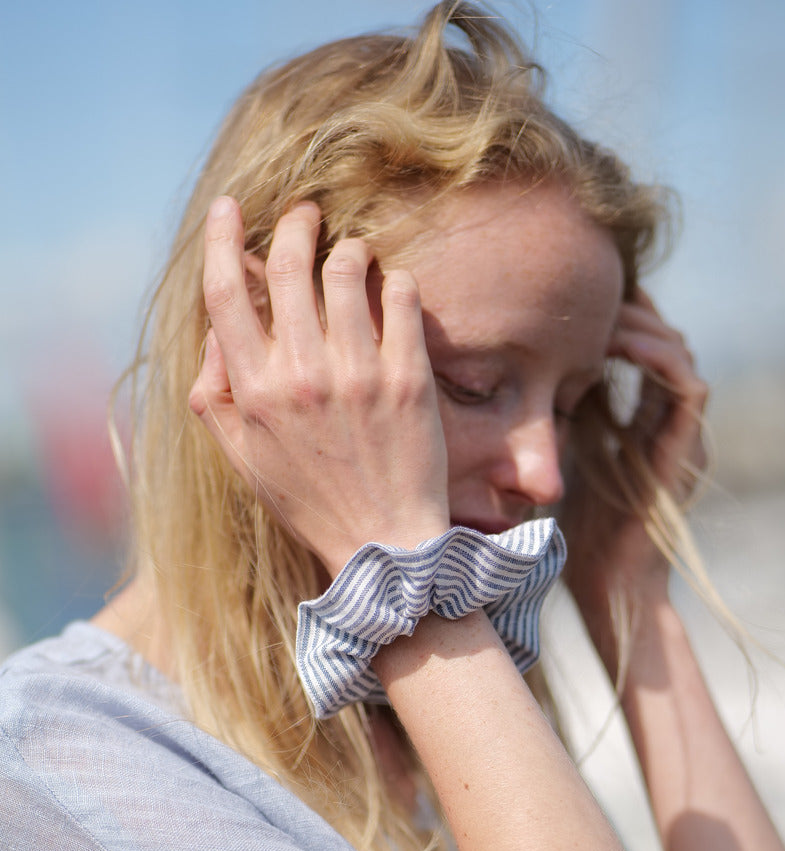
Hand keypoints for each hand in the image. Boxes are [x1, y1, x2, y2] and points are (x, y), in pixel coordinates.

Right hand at [189, 197, 450, 576]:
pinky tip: (393, 288)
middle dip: (296, 225)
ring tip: (354, 253)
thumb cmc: (309, 503)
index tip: (231, 209)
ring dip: (349, 248)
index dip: (224, 240)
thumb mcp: (243, 459)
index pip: (226, 293)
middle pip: (291, 265)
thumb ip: (217, 394)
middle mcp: (303, 376)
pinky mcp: (409, 379)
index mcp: (255, 392)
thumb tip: (216, 333)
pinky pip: (402, 296)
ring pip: (348, 269)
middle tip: (306, 216)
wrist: (382, 548)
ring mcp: (359, 374)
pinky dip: (395, 280)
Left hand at [563, 295, 706, 666]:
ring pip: (678, 351)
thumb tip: (512, 381)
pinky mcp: (685, 450)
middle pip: (661, 337)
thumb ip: (555, 421)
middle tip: (583, 292)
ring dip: (641, 324)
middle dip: (627, 308)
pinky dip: (657, 357)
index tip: (569, 300)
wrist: (607, 585)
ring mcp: (682, 435)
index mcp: (642, 422)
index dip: (612, 316)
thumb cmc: (576, 536)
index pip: (639, 346)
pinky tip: (618, 344)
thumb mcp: (561, 460)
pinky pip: (687, 385)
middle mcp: (669, 422)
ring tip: (598, 311)